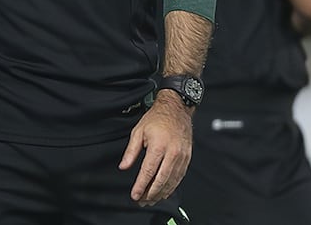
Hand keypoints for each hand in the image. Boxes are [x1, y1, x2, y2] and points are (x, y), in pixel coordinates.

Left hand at [118, 91, 192, 205]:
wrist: (176, 110)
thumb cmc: (156, 119)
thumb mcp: (138, 131)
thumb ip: (131, 151)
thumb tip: (123, 166)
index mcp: (158, 146)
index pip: (148, 171)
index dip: (141, 185)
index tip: (135, 195)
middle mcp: (172, 153)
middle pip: (161, 180)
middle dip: (150, 193)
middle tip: (142, 201)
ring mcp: (182, 156)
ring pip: (171, 181)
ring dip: (161, 193)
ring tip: (151, 199)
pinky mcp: (187, 158)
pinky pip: (179, 177)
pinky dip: (171, 187)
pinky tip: (164, 192)